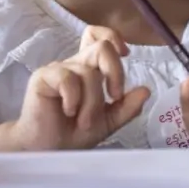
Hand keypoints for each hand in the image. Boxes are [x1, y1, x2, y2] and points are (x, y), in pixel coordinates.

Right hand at [9, 26, 149, 150]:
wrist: (46, 151)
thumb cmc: (72, 134)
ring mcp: (58, 69)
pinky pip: (67, 79)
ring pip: (89, 72)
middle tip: (114, 98)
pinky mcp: (43, 78)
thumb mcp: (107, 123)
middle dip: (115, 72)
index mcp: (90, 68)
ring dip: (92, 102)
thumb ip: (127, 108)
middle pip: (102, 47)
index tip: (125, 54)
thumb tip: (146, 91)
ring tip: (83, 122)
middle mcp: (75, 64)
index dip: (114, 37)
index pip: (99, 36)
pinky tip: (68, 112)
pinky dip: (74, 98)